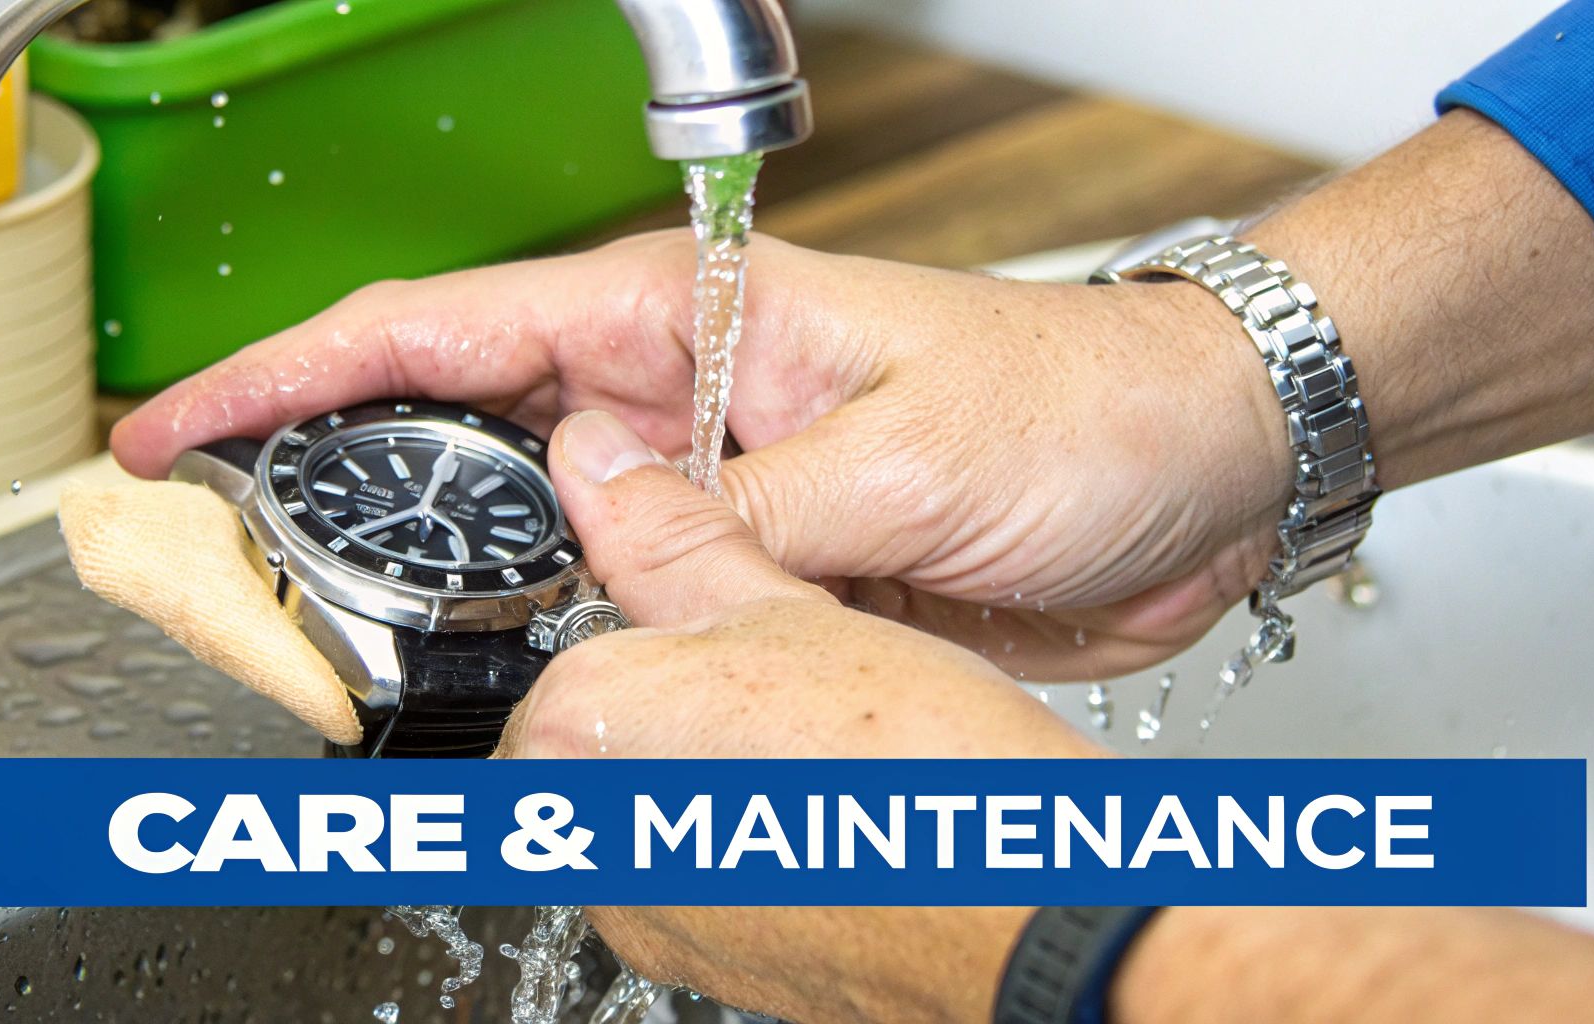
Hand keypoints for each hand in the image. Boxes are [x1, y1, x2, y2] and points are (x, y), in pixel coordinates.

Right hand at [112, 231, 1291, 682]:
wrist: (1190, 476)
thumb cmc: (1081, 403)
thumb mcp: (909, 452)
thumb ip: (743, 509)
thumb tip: (606, 526)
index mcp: (690, 319)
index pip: (448, 329)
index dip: (301, 373)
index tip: (191, 425)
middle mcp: (680, 403)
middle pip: (463, 442)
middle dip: (347, 499)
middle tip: (242, 570)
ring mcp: (710, 496)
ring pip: (542, 549)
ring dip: (458, 596)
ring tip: (357, 655)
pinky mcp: (758, 574)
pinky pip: (634, 615)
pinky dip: (572, 654)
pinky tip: (518, 698)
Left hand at [495, 410, 1103, 1021]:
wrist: (1016, 917)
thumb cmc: (917, 773)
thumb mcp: (788, 607)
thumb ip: (675, 535)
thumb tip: (600, 463)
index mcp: (578, 725)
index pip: (577, 645)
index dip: (666, 623)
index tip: (731, 623)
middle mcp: (584, 834)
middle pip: (604, 727)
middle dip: (682, 700)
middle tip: (783, 686)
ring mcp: (639, 911)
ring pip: (649, 802)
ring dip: (709, 772)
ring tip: (815, 752)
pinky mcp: (693, 963)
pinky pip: (690, 878)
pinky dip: (739, 843)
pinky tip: (820, 816)